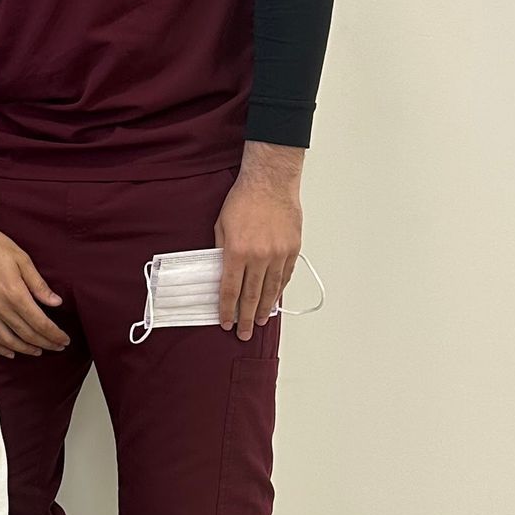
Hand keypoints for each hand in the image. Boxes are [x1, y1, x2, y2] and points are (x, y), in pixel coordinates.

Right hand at [0, 206, 67, 358]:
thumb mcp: (21, 259)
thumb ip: (38, 284)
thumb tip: (56, 302)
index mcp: (15, 294)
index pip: (40, 323)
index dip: (54, 334)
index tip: (64, 340)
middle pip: (27, 334)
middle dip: (46, 343)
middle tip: (58, 347)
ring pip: (7, 341)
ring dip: (25, 349)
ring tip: (38, 351)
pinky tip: (10, 352)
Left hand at [214, 145, 304, 338]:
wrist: (270, 181)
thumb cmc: (243, 199)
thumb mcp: (221, 226)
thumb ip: (221, 252)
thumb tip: (222, 273)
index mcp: (237, 251)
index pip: (230, 290)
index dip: (227, 309)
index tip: (226, 322)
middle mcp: (259, 256)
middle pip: (251, 296)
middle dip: (245, 317)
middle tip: (243, 333)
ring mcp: (278, 254)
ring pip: (271, 290)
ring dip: (264, 308)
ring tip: (259, 322)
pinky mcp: (292, 249)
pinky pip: (285, 276)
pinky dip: (279, 290)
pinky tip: (274, 300)